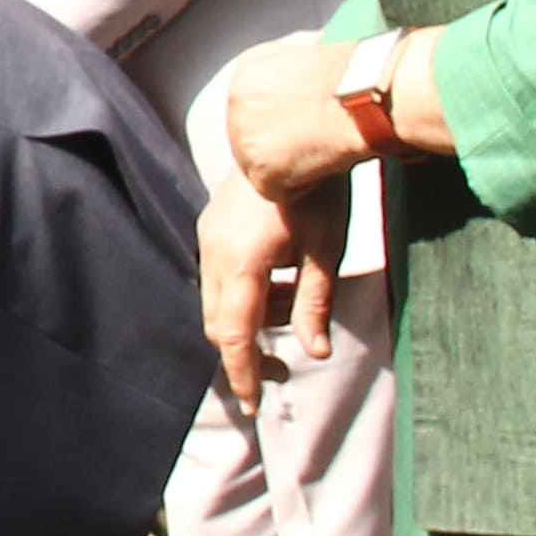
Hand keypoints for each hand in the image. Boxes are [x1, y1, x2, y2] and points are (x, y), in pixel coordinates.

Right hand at [198, 174, 343, 405]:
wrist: (294, 131)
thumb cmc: (317, 191)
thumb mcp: (326, 251)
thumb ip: (315, 304)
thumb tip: (315, 351)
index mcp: (240, 264)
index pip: (234, 335)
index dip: (243, 372)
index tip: (253, 404)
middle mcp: (214, 253)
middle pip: (217, 323)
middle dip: (244, 352)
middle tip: (279, 370)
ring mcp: (209, 236)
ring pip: (218, 299)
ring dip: (248, 318)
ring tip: (290, 312)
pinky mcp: (214, 224)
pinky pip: (221, 275)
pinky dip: (245, 293)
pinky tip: (278, 283)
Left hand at [219, 34, 375, 202]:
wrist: (365, 93)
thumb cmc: (357, 75)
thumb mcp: (310, 58)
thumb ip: (290, 78)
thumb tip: (297, 94)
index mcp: (249, 68)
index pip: (254, 105)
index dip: (283, 117)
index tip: (308, 119)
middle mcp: (236, 99)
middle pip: (251, 135)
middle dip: (281, 142)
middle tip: (316, 139)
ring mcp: (243, 137)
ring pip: (260, 165)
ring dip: (291, 164)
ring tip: (324, 147)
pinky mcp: (258, 169)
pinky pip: (276, 189)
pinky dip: (301, 185)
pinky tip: (323, 162)